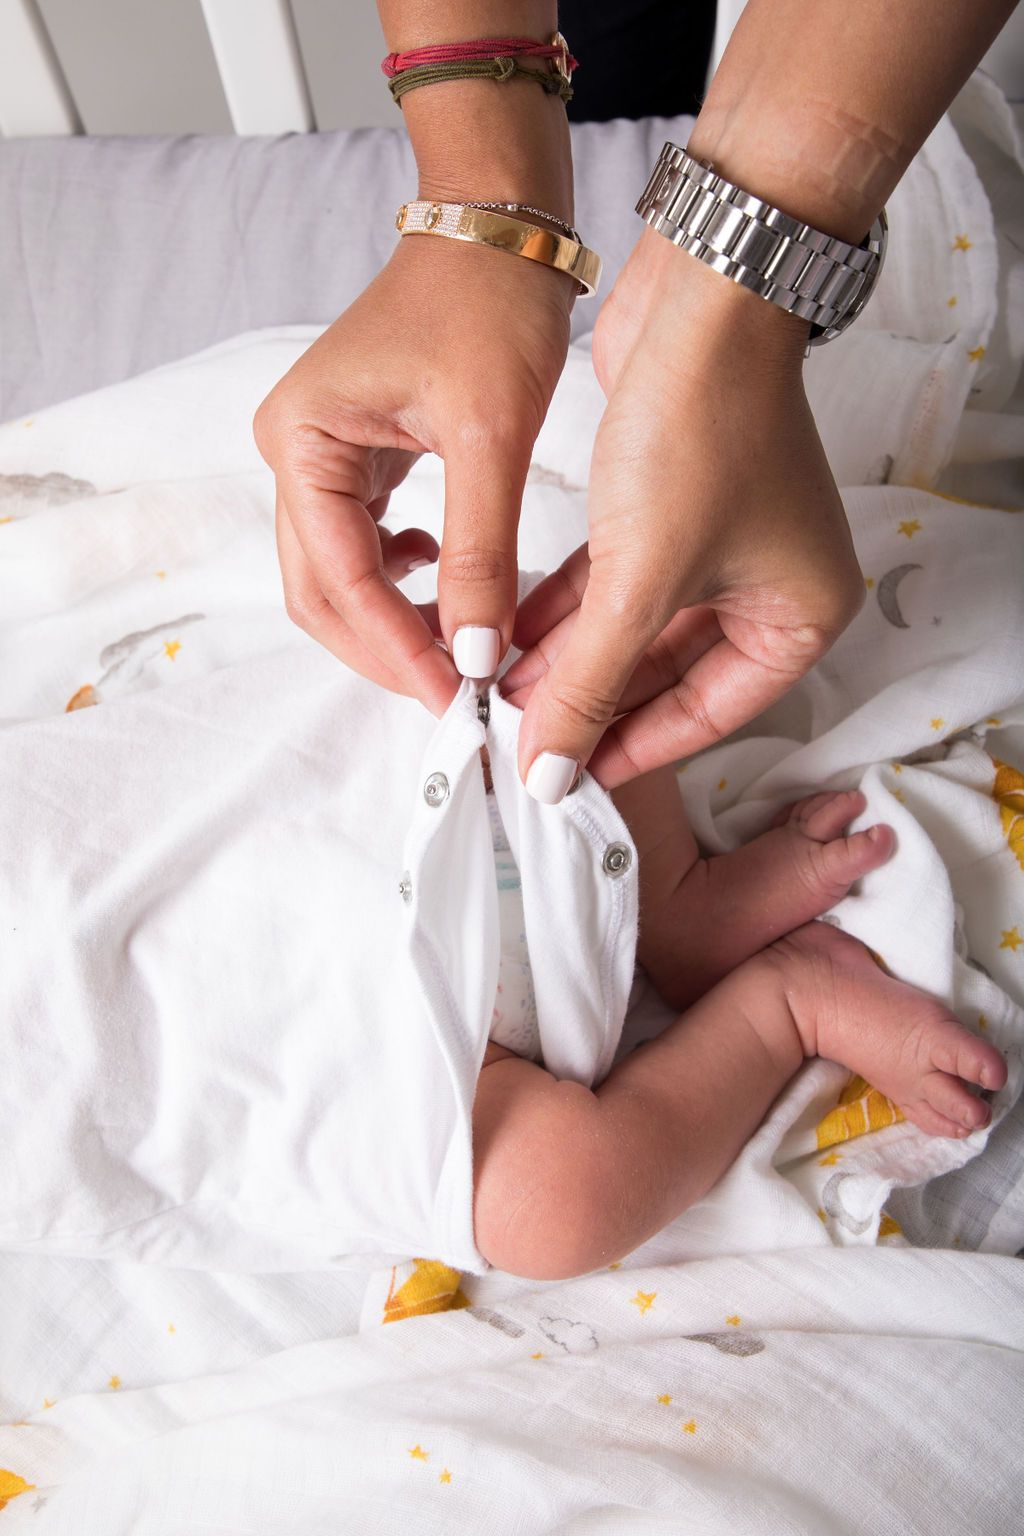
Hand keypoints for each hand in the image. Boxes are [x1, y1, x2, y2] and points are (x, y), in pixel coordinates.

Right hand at [253, 232, 572, 714]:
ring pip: (341, 577)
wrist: (500, 230)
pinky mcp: (357, 458)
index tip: (452, 695)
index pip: (338, 577)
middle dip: (386, 648)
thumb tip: (474, 653)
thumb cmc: (488, 304)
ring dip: (395, 623)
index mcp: (302, 439)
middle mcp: (295, 451)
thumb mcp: (490, 435)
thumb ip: (481, 552)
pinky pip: (364, 546)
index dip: (394, 646)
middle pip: (321, 591)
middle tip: (454, 695)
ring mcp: (321, 456)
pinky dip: (403, 583)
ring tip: (459, 653)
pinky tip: (449, 585)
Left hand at [501, 229, 864, 795]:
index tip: (562, 776)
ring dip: (570, 657)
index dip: (629, 749)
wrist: (699, 303)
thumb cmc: (700, 435)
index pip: (706, 716)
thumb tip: (551, 772)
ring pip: (636, 629)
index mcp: (799, 618)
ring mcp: (722, 545)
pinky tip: (513, 634)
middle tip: (521, 733)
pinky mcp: (674, 507)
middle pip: (668, 677)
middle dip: (590, 701)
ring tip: (501, 689)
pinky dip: (571, 608)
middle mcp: (769, 586)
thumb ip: (590, 684)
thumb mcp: (641, 581)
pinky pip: (621, 582)